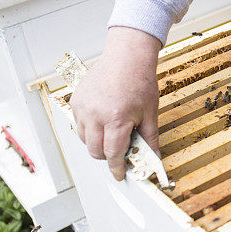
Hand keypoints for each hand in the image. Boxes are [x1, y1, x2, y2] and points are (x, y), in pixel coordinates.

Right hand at [70, 27, 161, 179]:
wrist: (127, 57)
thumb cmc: (139, 81)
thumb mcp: (150, 113)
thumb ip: (150, 139)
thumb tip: (154, 159)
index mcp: (116, 119)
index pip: (113, 154)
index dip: (117, 167)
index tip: (120, 174)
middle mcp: (95, 115)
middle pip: (95, 151)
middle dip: (108, 156)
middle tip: (120, 150)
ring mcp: (83, 108)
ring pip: (85, 140)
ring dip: (97, 143)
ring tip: (112, 133)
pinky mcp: (76, 101)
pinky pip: (79, 125)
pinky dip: (89, 129)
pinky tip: (103, 120)